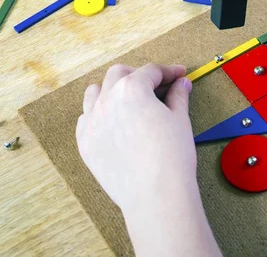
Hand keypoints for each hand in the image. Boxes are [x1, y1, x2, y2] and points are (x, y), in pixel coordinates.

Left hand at [76, 63, 220, 256]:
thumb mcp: (180, 120)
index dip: (168, 71)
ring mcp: (92, 122)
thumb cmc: (171, 157)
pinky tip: (112, 122)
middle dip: (138, 75)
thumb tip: (181, 84)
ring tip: (128, 100)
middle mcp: (107, 100)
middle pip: (118, 74)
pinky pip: (85, 119)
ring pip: (95, 92)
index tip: (178, 76)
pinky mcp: (85, 144)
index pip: (150, 71)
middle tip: (155, 85)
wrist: (155, 195)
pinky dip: (97, 114)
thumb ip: (178, 96)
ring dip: (111, 89)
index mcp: (132, 89)